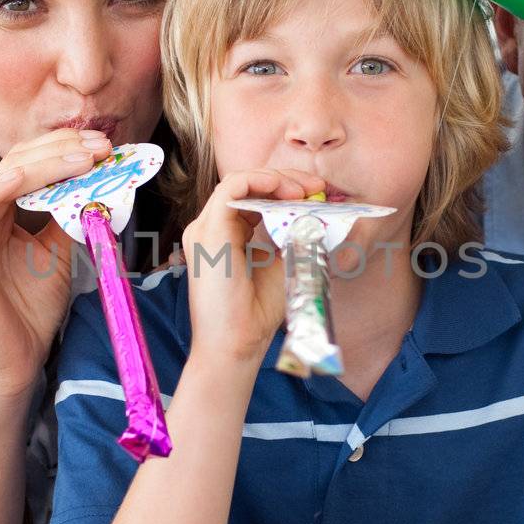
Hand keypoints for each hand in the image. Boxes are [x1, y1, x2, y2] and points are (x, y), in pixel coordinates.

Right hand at [0, 128, 114, 406]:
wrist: (18, 363)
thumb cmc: (34, 311)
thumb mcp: (61, 253)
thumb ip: (70, 216)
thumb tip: (101, 180)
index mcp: (1, 212)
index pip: (29, 164)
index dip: (64, 149)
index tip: (106, 146)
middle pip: (15, 163)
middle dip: (61, 149)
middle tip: (101, 146)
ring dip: (43, 164)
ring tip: (84, 158)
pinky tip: (23, 179)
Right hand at [182, 168, 325, 369]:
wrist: (237, 343)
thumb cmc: (257, 312)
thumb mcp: (283, 264)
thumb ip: (292, 238)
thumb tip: (318, 215)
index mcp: (225, 236)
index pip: (252, 197)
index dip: (284, 189)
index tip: (316, 194)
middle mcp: (211, 229)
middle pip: (247, 186)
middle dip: (285, 180)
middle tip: (316, 186)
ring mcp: (205, 228)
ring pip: (239, 182)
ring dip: (276, 180)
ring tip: (305, 190)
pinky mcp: (208, 232)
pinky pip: (232, 188)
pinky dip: (260, 180)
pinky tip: (285, 190)